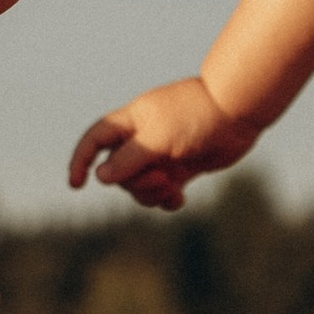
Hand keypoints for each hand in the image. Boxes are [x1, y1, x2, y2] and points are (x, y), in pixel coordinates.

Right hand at [68, 73, 260, 212]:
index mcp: (131, 123)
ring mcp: (162, 155)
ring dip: (151, 194)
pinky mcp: (182, 169)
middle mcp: (143, 139)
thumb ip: (128, 159)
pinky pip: (164, 193)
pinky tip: (179, 199)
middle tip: (160, 177)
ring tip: (172, 188)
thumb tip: (101, 178)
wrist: (236, 113)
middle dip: (134, 183)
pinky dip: (167, 200)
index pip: (95, 141)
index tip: (76, 185)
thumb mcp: (157, 138)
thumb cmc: (195, 116)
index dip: (82, 160)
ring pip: (140, 187)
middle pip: (119, 173)